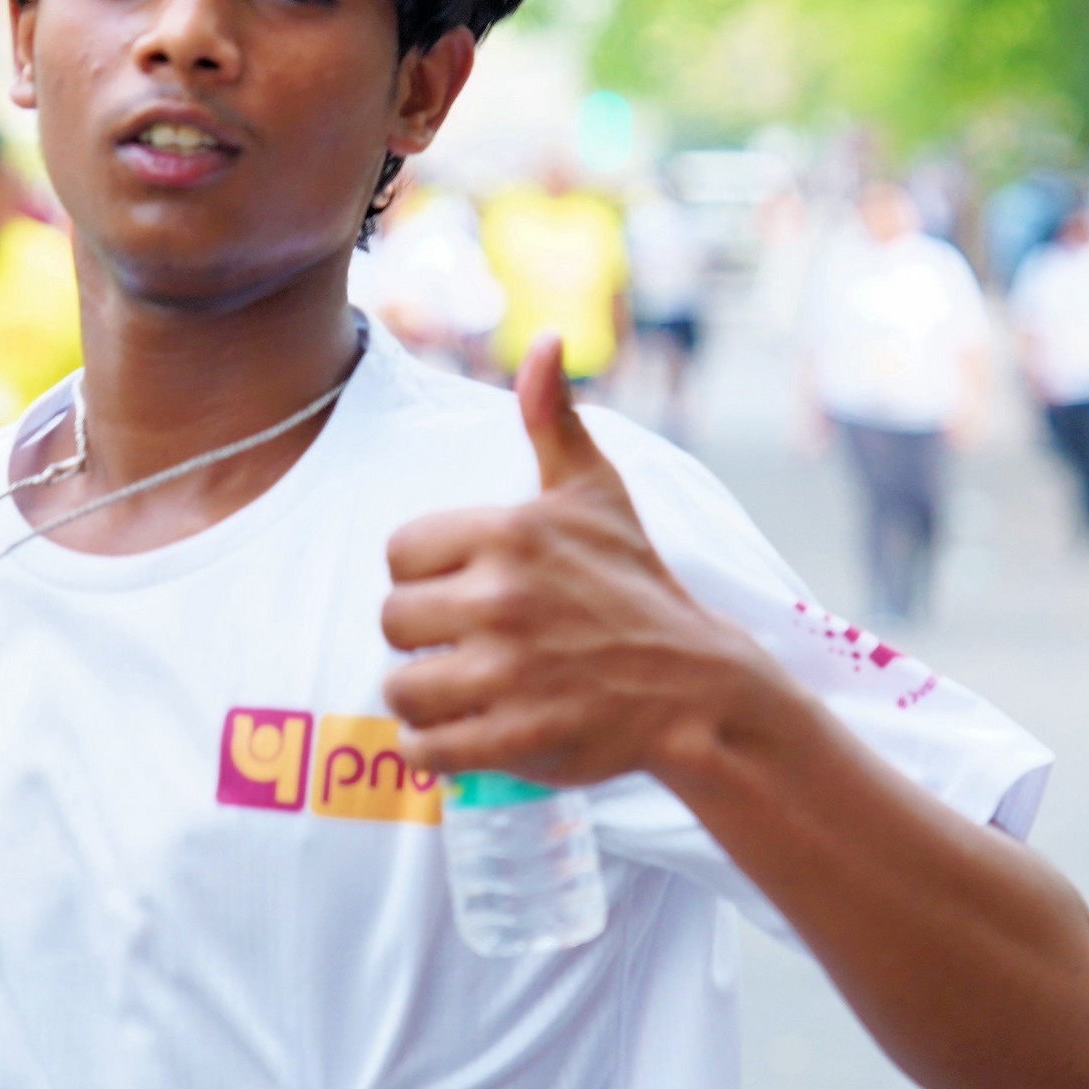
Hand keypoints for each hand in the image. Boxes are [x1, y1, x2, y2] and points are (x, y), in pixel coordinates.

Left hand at [382, 334, 772, 786]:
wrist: (696, 684)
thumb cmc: (636, 584)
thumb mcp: (597, 491)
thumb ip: (554, 416)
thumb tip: (546, 338)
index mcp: (509, 532)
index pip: (400, 552)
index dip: (426, 574)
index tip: (464, 588)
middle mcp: (501, 599)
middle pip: (392, 621)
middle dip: (423, 636)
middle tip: (466, 643)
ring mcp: (507, 674)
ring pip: (402, 687)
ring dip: (423, 696)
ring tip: (461, 690)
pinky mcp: (514, 738)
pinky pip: (425, 749)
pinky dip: (431, 750)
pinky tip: (459, 734)